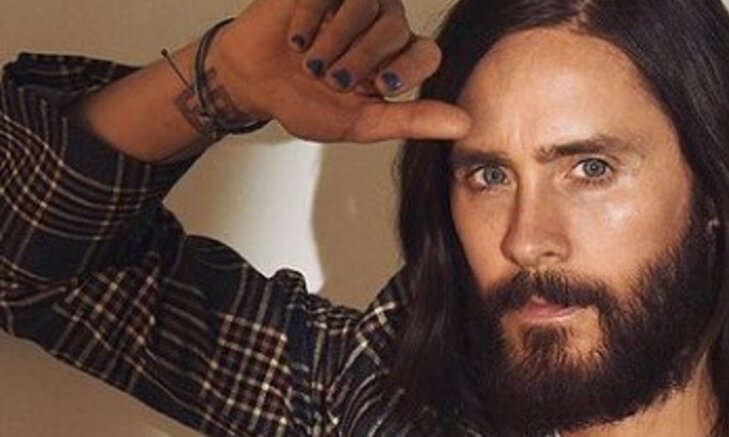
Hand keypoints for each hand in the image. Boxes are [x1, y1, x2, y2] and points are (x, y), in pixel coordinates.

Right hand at [208, 0, 468, 142]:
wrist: (255, 83)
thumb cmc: (309, 102)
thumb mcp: (361, 123)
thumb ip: (412, 121)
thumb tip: (464, 124)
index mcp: (399, 59)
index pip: (427, 53)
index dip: (407, 69)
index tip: (377, 88)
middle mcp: (383, 25)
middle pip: (395, 29)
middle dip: (362, 59)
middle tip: (333, 80)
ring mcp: (353, 1)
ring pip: (365, 6)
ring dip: (335, 41)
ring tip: (311, 64)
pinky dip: (309, 21)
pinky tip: (295, 42)